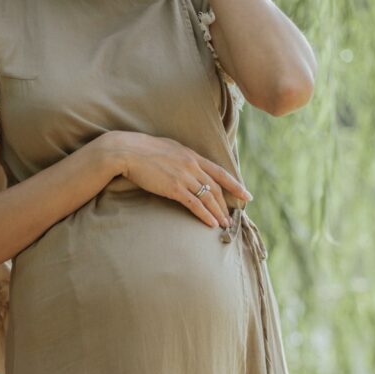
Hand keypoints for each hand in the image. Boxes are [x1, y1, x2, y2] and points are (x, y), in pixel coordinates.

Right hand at [98, 131, 251, 228]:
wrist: (128, 151)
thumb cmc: (143, 150)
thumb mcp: (169, 148)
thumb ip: (181, 157)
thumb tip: (186, 165)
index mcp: (192, 155)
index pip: (219, 172)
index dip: (235, 184)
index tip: (245, 194)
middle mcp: (192, 165)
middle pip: (216, 187)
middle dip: (226, 204)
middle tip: (232, 217)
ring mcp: (184, 177)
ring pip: (208, 197)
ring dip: (218, 213)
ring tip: (224, 224)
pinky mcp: (174, 188)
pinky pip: (195, 204)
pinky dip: (205, 215)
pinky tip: (211, 224)